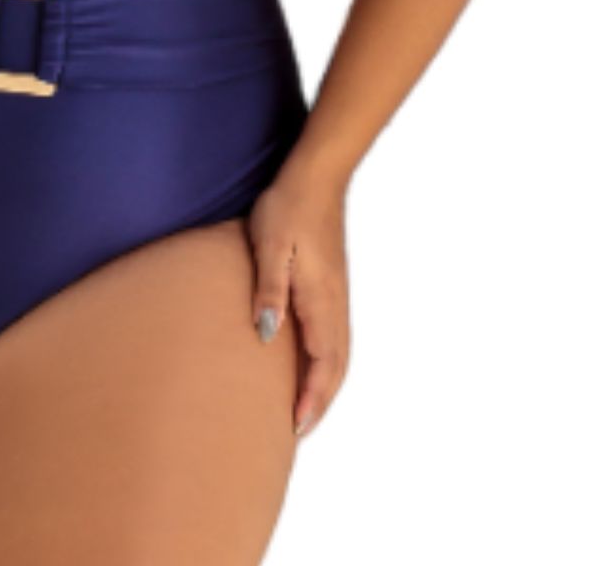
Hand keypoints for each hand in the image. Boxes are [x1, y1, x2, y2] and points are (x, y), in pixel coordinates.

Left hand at [247, 162, 350, 439]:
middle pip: (337, 365)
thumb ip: (269, 290)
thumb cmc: (288, 206)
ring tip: (304, 408)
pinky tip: (310, 363)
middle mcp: (336, 301)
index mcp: (321, 298)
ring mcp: (337, 293)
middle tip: (296, 432)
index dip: (310, 399)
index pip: (323, 362)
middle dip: (320, 402)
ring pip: (339, 352)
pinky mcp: (332, 283)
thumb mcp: (269, 245)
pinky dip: (328, 362)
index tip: (294, 428)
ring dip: (326, 385)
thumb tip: (266, 336)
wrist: (317, 175)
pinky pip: (335, 335)